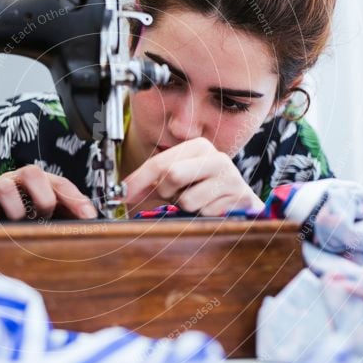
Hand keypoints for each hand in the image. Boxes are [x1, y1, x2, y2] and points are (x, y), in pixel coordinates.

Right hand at [0, 165, 97, 223]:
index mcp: (33, 189)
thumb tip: (87, 231)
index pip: (58, 184)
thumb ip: (58, 225)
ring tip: (14, 223)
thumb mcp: (34, 226)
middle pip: (32, 172)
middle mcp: (13, 185)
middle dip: (43, 195)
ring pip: (4, 185)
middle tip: (45, 214)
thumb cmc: (2, 225)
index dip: (75, 198)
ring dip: (14, 207)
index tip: (89, 216)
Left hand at [123, 137, 262, 216]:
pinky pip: (205, 214)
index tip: (122, 194)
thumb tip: (123, 192)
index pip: (159, 162)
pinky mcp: (239, 197)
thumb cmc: (204, 189)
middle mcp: (216, 157)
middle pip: (172, 175)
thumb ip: (149, 183)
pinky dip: (202, 216)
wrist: (240, 203)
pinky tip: (211, 208)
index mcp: (198, 147)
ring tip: (197, 201)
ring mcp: (230, 176)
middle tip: (174, 195)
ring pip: (188, 200)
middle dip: (167, 192)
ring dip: (186, 207)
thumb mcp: (176, 181)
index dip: (137, 180)